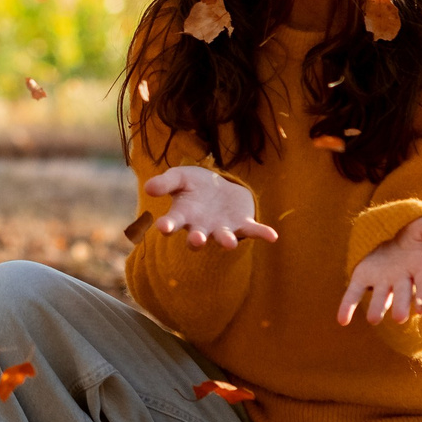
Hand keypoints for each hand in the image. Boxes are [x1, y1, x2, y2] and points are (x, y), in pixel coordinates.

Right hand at [146, 165, 278, 248]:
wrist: (219, 187)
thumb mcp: (179, 177)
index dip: (167, 226)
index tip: (162, 228)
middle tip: (196, 240)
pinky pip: (252, 231)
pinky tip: (272, 236)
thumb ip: (165, 182)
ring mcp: (222, 228)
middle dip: (197, 240)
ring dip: (226, 241)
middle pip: (197, 237)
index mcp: (183, 215)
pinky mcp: (242, 225)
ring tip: (229, 244)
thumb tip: (148, 188)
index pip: (172, 222)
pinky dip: (262, 234)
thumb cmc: (194, 185)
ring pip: (223, 238)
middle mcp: (201, 227)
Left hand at [337, 214, 421, 325]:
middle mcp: (402, 280)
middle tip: (400, 318)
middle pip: (402, 295)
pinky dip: (348, 306)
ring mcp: (383, 280)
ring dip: (377, 309)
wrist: (396, 224)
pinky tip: (343, 320)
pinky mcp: (363, 276)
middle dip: (401, 306)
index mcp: (421, 269)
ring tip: (374, 319)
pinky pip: (355, 293)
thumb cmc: (417, 229)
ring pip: (381, 298)